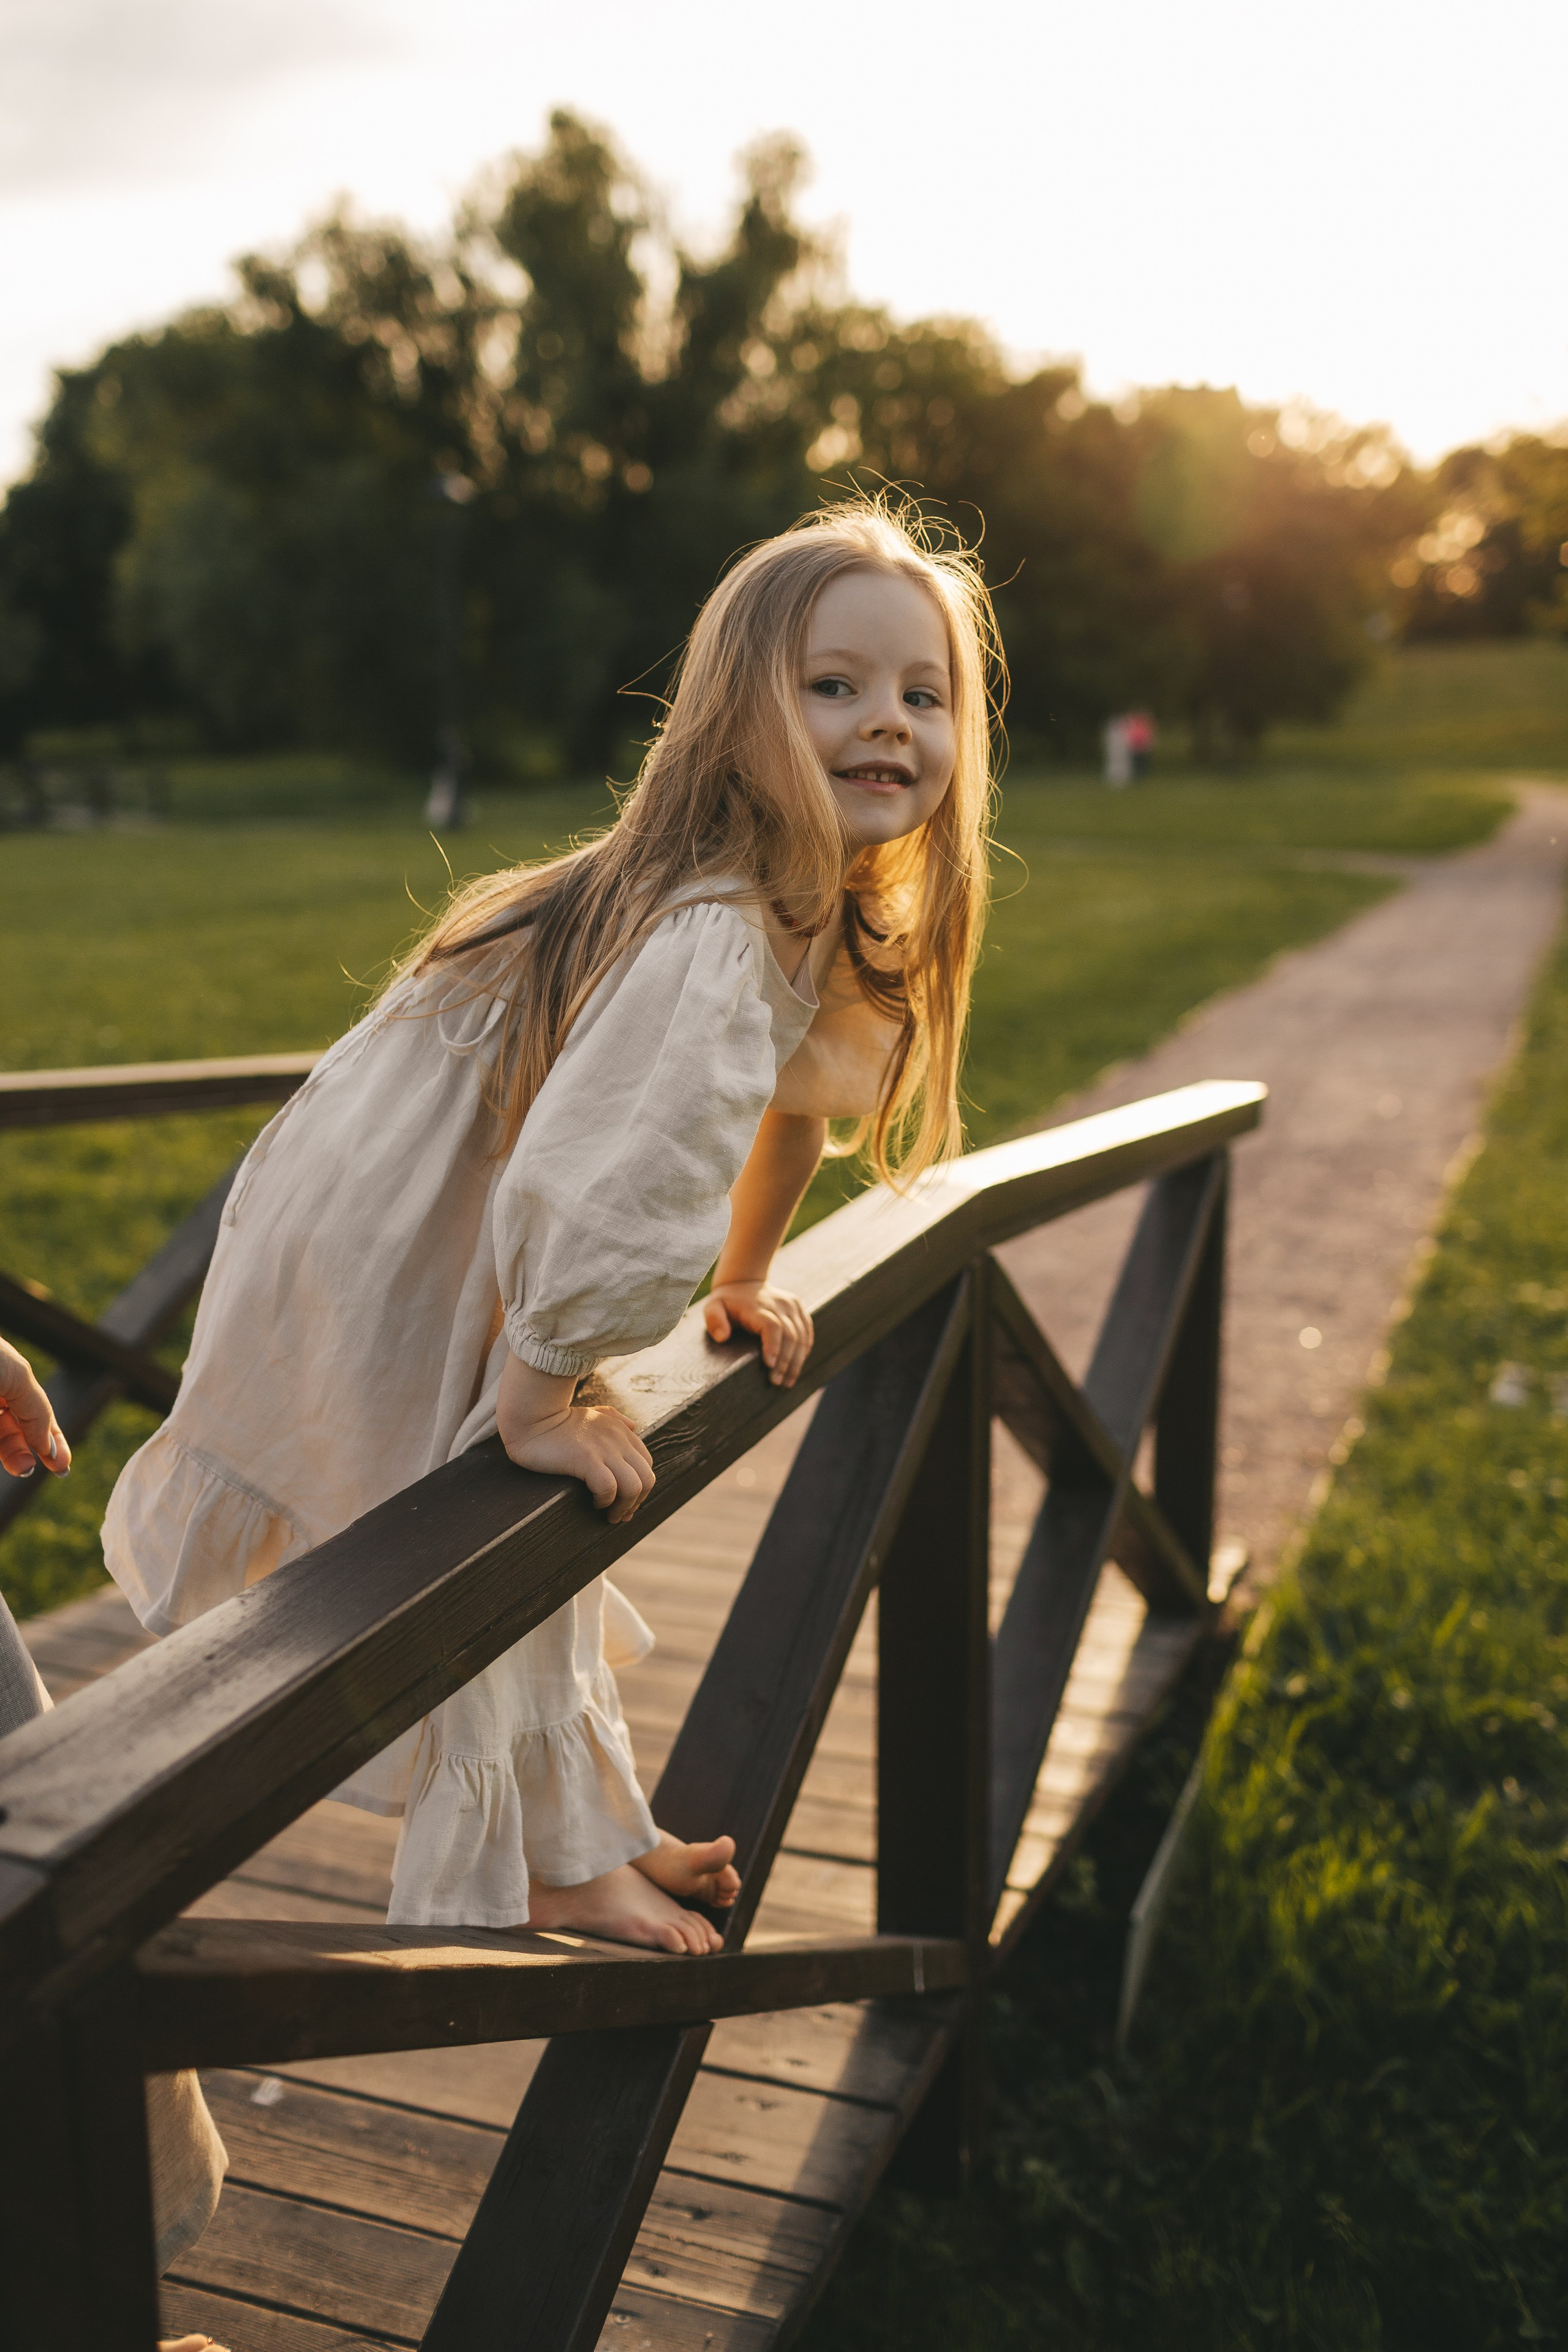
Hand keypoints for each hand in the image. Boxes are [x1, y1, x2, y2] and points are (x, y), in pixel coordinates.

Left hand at [0, 1336, 69, 1480]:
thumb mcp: (18, 1377)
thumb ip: (38, 1413)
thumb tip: (49, 1450)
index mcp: (6, 1378)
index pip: (34, 1414)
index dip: (51, 1439)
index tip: (62, 1468)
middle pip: (11, 1432)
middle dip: (23, 1451)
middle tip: (28, 1469)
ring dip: (11, 1455)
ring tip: (22, 1467)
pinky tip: (12, 1453)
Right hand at [497, 1352, 653, 1524]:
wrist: (530, 1417)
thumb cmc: (556, 1419)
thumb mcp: (591, 1413)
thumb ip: (614, 1417)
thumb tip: (633, 1425)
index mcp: (621, 1430)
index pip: (647, 1464)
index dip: (641, 1488)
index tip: (627, 1503)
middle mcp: (618, 1439)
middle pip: (647, 1478)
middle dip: (637, 1502)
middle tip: (620, 1515)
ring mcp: (603, 1449)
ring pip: (634, 1487)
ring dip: (624, 1507)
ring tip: (608, 1515)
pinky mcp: (586, 1459)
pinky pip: (609, 1488)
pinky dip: (605, 1501)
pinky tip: (594, 1503)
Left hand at [703, 1280, 813, 1387]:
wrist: (744, 1280)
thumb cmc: (727, 1301)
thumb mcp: (713, 1307)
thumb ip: (714, 1320)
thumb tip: (723, 1337)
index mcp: (757, 1306)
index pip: (772, 1326)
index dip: (773, 1347)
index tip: (769, 1366)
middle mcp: (778, 1304)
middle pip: (790, 1335)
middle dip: (785, 1362)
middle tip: (777, 1383)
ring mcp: (791, 1304)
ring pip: (802, 1335)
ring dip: (797, 1361)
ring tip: (788, 1382)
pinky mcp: (798, 1307)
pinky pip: (807, 1330)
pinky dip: (804, 1349)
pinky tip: (797, 1366)